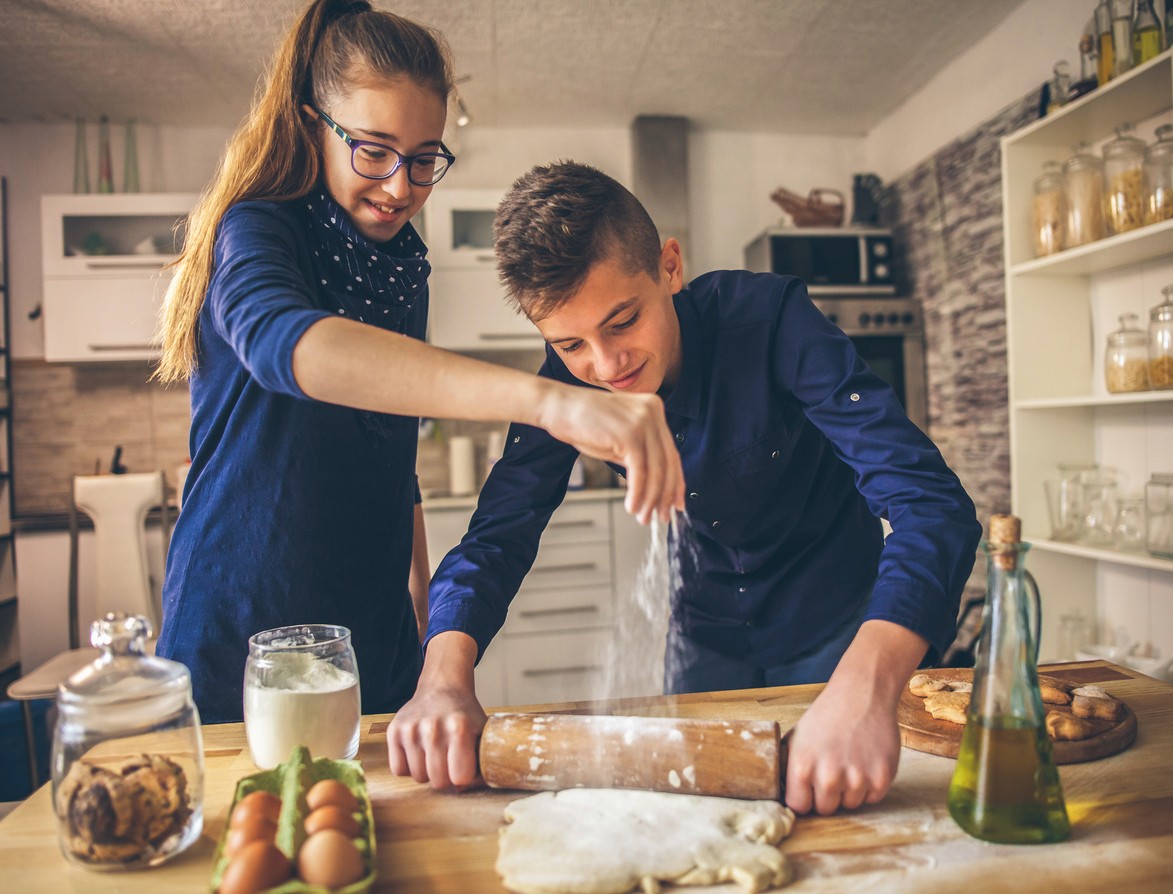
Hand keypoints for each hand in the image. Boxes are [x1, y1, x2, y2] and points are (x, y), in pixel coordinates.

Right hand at [386, 632, 484, 789]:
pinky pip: (398, 769)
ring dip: (427, 771)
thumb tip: (465, 788)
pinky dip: (408, 766)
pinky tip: (418, 752)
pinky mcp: (394, 731)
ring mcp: (411, 729)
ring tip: (434, 753)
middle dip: (446, 777)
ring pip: (418, 777)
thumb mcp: (482, 732)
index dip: (464, 777)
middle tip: (449, 761)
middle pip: (438, 781)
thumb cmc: (464, 715)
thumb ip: (481, 761)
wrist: (441, 688)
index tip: (464, 767)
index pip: (460, 778)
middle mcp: (433, 728)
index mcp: (459, 728)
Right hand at [538, 387, 684, 523]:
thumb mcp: (619, 440)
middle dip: (664, 495)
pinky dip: (637, 493)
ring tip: (643, 517)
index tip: (675, 504)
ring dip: (650, 499)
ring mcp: (643, 421)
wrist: (558, 407)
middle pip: (668, 463)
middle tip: (660, 517)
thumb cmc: (583, 423)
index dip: (676, 483)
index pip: (672, 453)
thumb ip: (639, 456)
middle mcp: (653, 412)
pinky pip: (640, 471)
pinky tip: (631, 507)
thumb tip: (656, 487)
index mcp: (654, 409)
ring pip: (656, 470)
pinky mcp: (630, 433)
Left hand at [783, 677, 901, 814]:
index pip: (799, 807)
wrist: (861, 694)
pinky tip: (865, 761)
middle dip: (827, 795)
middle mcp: (829, 776)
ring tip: (849, 761)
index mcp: (802, 767)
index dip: (805, 798)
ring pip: (850, 805)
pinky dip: (870, 785)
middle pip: (826, 810)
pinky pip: (872, 798)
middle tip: (832, 771)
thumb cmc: (826, 716)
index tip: (810, 790)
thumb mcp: (796, 738)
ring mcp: (857, 778)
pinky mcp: (882, 777)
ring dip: (850, 790)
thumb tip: (778, 790)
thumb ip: (787, 767)